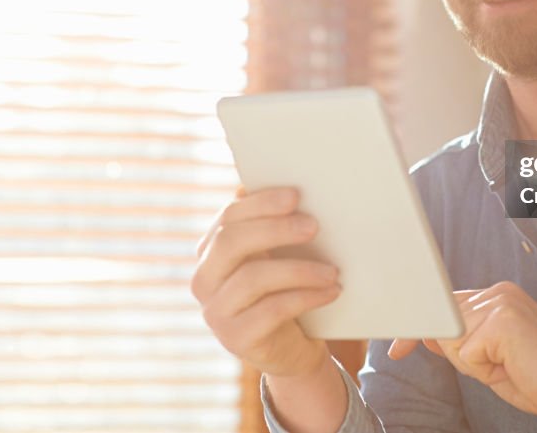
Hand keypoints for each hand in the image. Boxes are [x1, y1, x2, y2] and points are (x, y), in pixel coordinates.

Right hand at [190, 185, 341, 377]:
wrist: (292, 346)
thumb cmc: (284, 289)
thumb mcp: (278, 255)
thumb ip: (274, 226)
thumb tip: (291, 191)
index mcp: (210, 251)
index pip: (228, 218)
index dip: (261, 203)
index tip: (295, 195)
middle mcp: (204, 280)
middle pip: (230, 243)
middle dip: (275, 230)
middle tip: (313, 225)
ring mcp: (215, 312)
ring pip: (252, 278)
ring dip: (299, 270)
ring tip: (332, 270)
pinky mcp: (235, 338)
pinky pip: (271, 311)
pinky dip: (306, 297)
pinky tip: (331, 291)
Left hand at [387, 281, 536, 428]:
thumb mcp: (490, 360)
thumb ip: (461, 341)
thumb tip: (427, 333)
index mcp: (498, 296)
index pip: (444, 304)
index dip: (420, 327)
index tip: (398, 348)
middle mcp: (498, 292)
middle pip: (443, 321)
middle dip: (452, 352)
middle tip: (499, 367)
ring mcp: (501, 302)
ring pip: (452, 337)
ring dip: (473, 362)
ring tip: (510, 365)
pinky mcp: (503, 320)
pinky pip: (466, 352)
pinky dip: (482, 369)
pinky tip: (512, 366)